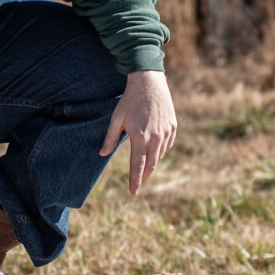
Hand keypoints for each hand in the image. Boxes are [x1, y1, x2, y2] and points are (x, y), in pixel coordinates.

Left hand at [100, 69, 176, 194]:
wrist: (149, 82)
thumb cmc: (130, 100)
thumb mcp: (117, 119)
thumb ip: (110, 138)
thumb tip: (102, 154)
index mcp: (140, 137)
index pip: (138, 165)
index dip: (135, 181)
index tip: (133, 192)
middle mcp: (155, 137)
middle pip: (151, 164)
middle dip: (144, 176)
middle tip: (138, 183)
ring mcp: (166, 132)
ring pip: (160, 155)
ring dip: (152, 164)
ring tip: (144, 168)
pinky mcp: (172, 126)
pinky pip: (167, 145)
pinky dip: (161, 152)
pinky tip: (154, 152)